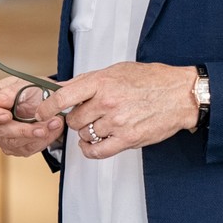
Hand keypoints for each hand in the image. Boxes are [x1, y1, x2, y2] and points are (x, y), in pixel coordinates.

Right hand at [0, 76, 67, 157]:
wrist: (50, 102)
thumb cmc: (32, 90)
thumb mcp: (23, 84)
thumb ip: (9, 92)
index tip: (6, 115)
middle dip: (22, 130)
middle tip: (41, 126)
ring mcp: (3, 137)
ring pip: (15, 143)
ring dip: (37, 135)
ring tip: (55, 123)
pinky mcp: (17, 148)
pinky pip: (27, 148)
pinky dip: (43, 140)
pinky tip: (53, 129)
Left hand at [51, 63, 200, 159]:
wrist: (181, 94)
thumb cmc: (151, 80)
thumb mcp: (116, 71)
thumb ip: (86, 81)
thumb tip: (59, 87)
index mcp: (101, 82)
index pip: (62, 96)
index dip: (47, 107)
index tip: (41, 112)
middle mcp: (107, 102)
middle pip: (73, 120)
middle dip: (76, 119)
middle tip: (88, 115)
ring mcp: (117, 122)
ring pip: (85, 135)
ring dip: (88, 132)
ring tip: (101, 124)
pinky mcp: (128, 139)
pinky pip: (97, 151)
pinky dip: (90, 150)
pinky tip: (92, 144)